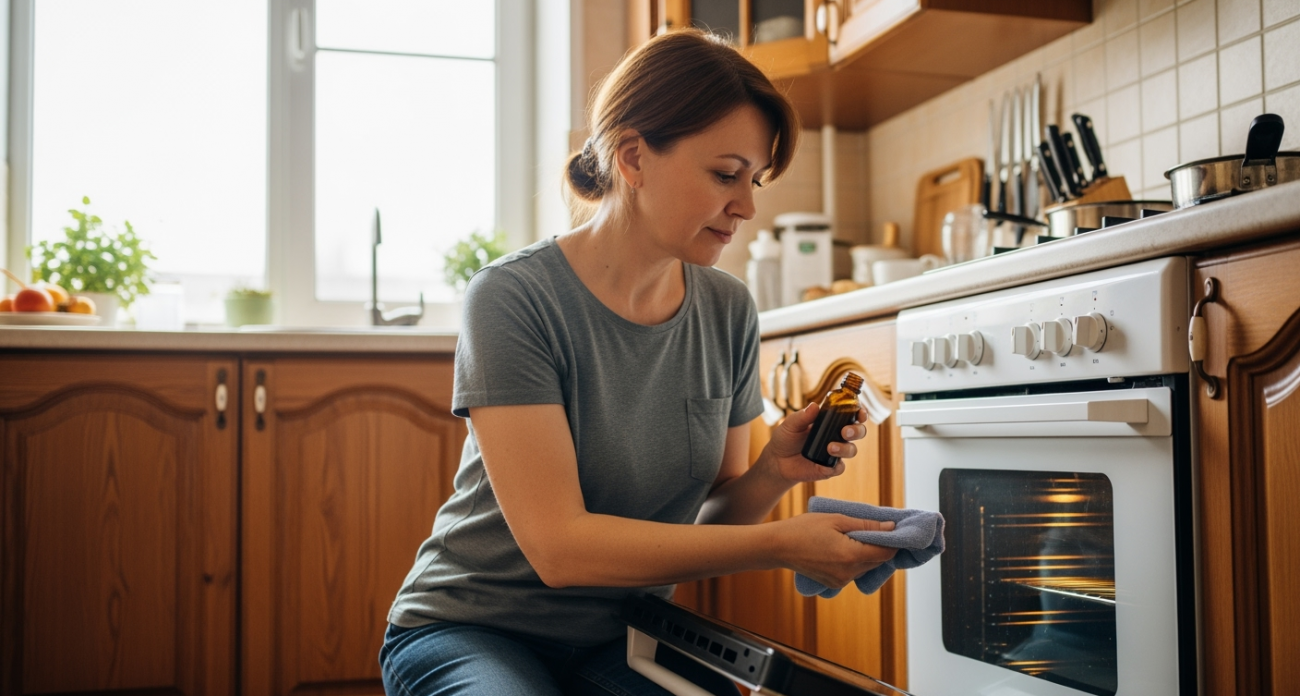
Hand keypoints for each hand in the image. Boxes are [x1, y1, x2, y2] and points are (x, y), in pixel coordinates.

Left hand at [763, 402, 869, 482]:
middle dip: (856, 430)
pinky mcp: (829, 468)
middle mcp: (837, 436)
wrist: (777, 461)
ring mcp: (835, 453)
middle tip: (845, 431)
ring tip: (830, 448)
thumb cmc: (786, 438)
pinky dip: (836, 467)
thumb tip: (814, 406)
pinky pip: (839, 468)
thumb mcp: (790, 424)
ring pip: (851, 450)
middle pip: (858, 431)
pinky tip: (826, 466)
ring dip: (845, 448)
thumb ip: (802, 416)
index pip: (851, 414)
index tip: (860, 412)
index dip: (860, 412)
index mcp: (830, 421)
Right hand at [772, 513, 897, 588]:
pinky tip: (842, 547)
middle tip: (870, 528)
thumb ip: (866, 525)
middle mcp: (848, 573)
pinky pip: (854, 572)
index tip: (892, 528)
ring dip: (866, 553)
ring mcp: (841, 581)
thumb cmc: (804, 529)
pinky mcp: (834, 584)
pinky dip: (854, 561)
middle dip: (879, 545)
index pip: (886, 552)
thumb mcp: (836, 519)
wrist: (778, 547)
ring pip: (866, 567)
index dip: (893, 540)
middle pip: (878, 561)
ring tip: (852, 536)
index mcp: (851, 556)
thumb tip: (890, 527)